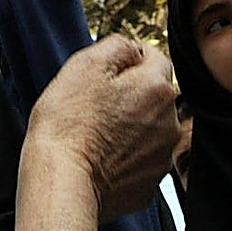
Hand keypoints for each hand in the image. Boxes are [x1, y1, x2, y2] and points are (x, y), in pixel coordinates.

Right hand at [27, 35, 178, 223]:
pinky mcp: (149, 185)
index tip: (102, 74)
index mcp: (157, 89)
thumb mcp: (85, 65)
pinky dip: (124, 157)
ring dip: (129, 126)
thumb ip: (118, 45)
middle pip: (151, 95)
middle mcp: (169, 122)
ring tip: (94, 134)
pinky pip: (140, 160)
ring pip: (147, 128)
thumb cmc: (68, 126)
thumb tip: (132, 49)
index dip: (125, 61)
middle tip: (93, 105)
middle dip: (128, 95)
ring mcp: (161, 157)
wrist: (62, 182)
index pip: (153, 57)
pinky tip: (100, 157)